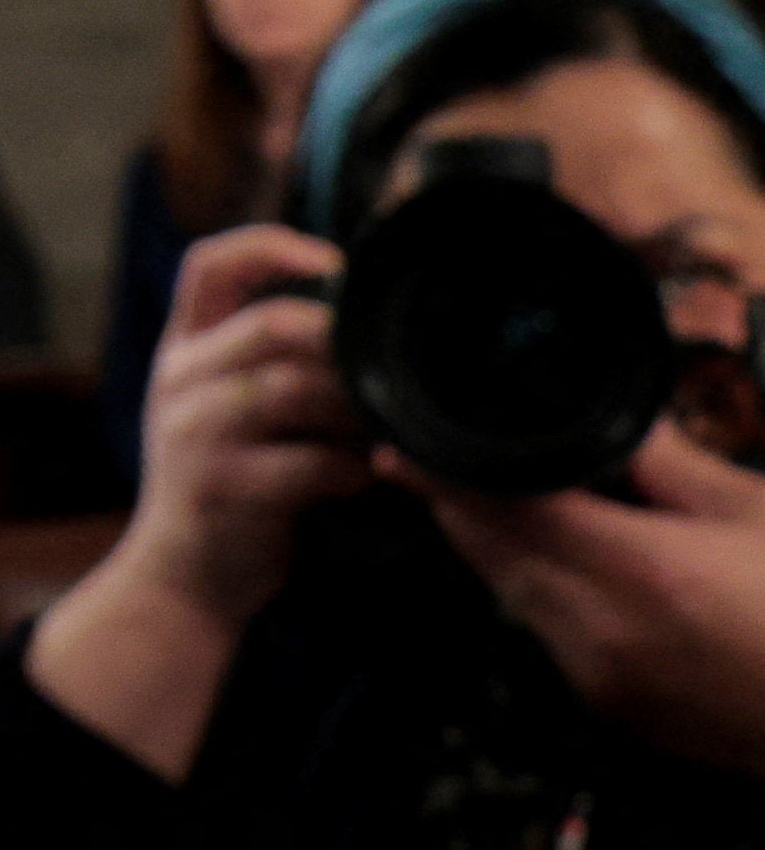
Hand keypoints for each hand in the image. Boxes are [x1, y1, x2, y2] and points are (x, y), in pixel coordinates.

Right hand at [29, 226, 363, 778]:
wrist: (179, 578)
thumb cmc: (223, 487)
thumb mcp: (218, 409)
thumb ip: (261, 364)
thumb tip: (355, 326)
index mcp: (180, 351)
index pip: (209, 265)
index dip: (273, 246)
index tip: (333, 264)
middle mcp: (180, 381)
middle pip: (271, 325)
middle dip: (343, 344)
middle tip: (386, 368)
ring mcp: (198, 434)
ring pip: (295, 391)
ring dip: (357, 408)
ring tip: (386, 426)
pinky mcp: (228, 488)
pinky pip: (312, 463)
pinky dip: (354, 468)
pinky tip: (368, 478)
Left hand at [406, 420, 764, 773]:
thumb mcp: (750, 513)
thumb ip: (665, 462)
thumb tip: (604, 417)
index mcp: (636, 574)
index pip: (502, 513)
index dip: (442, 476)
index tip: (397, 447)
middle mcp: (602, 633)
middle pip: (492, 555)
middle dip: (463, 507)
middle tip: (450, 458)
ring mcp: (603, 681)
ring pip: (511, 597)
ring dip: (497, 550)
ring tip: (505, 501)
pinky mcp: (614, 710)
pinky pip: (546, 635)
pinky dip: (537, 594)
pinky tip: (564, 563)